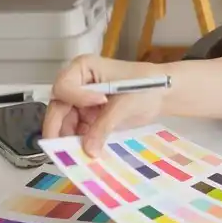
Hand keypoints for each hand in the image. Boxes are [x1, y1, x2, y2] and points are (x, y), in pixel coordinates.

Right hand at [42, 54, 166, 155]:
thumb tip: (87, 150)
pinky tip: (86, 152)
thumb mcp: (125, 104)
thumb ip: (103, 126)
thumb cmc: (147, 86)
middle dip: (60, 128)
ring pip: (64, 123)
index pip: (65, 86)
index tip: (100, 101)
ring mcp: (81, 102)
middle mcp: (77, 85)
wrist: (163, 95)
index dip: (77, 97)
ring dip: (68, 139)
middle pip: (58, 107)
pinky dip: (79, 142)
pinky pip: (77, 131)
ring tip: (76, 153)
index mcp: (83, 69)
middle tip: (62, 148)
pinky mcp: (87, 117)